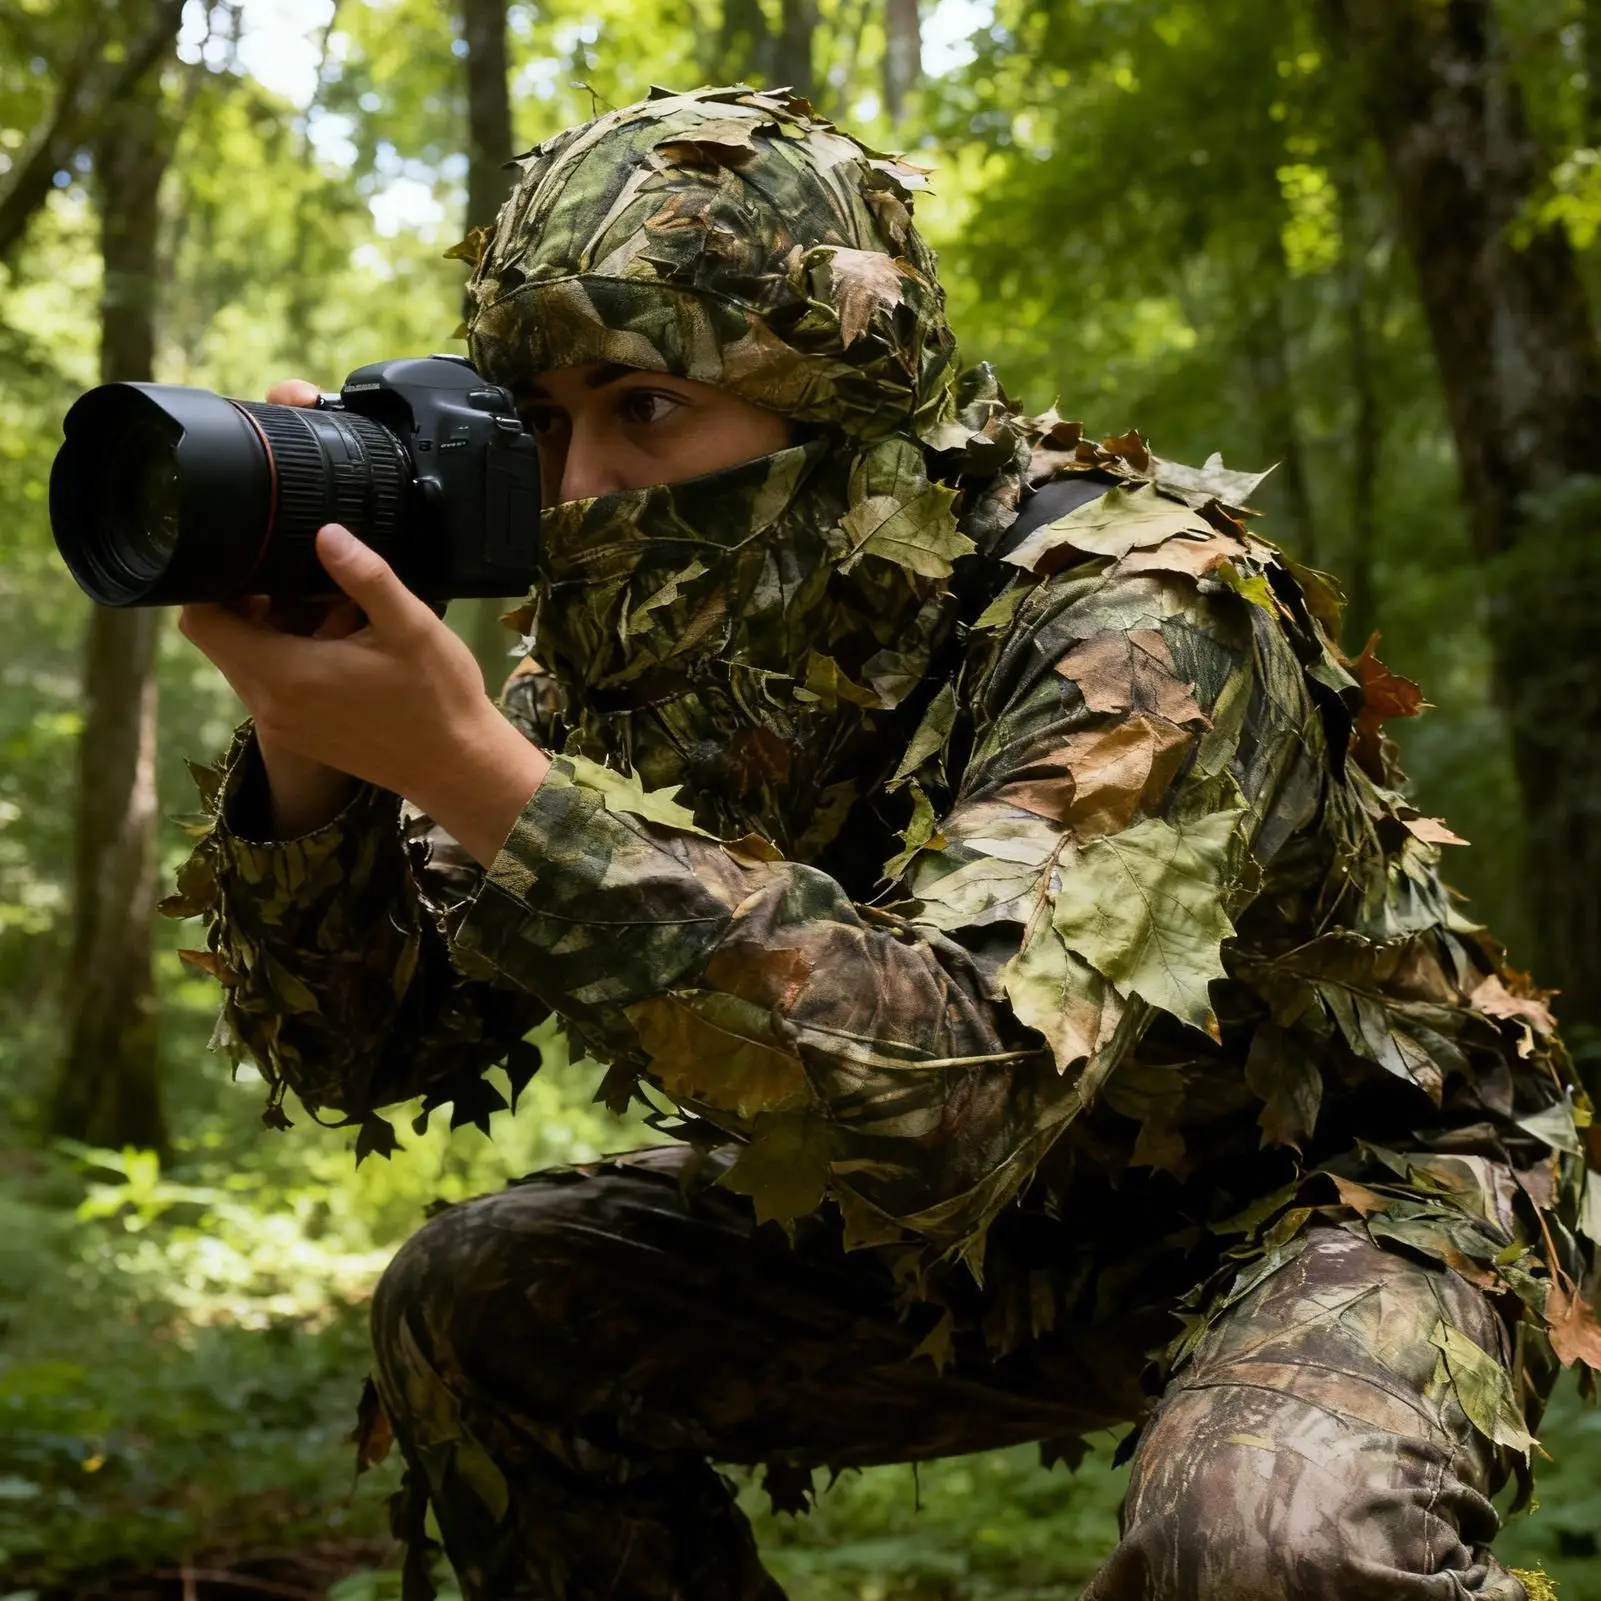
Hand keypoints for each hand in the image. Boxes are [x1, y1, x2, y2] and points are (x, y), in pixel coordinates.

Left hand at [180, 522, 549, 866]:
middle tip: (295, 581)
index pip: (200, 622)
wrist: (456, 767)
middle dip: (243, 604)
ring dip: (265, 633)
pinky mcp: (296, 736)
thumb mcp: (411, 627)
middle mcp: (269, 704)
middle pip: (217, 640)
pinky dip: (282, 661)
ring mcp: (280, 725)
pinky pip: (265, 688)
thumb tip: (326, 533)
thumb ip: (366, 577)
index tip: (252, 563)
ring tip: (322, 614)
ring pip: (242, 662)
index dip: (211, 584)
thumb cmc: (438, 697)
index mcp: (286, 673)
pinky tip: (332, 649)